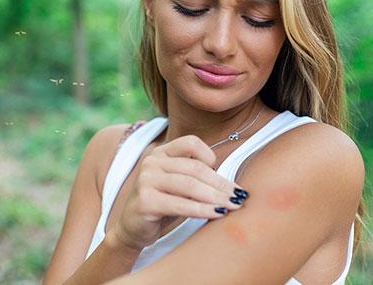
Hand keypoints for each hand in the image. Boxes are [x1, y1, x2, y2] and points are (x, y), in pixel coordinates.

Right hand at [110, 135, 248, 250]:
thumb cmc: (164, 205)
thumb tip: (234, 186)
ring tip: (232, 206)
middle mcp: (152, 162)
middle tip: (239, 197)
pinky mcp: (145, 201)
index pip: (191, 143)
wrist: (134, 228)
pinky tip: (217, 214)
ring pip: (189, 185)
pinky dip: (202, 210)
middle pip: (195, 168)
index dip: (211, 157)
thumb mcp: (180, 186)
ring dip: (215, 197)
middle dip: (221, 184)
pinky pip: (180, 204)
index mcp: (161, 152)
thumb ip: (198, 178)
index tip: (224, 178)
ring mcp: (146, 180)